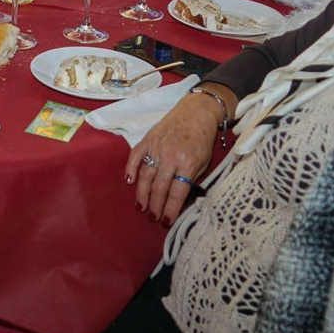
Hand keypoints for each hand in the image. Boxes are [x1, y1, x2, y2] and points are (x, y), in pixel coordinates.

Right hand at [125, 91, 227, 223]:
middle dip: (155, 206)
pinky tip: (129, 182)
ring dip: (142, 194)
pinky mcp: (148, 139)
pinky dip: (130, 169)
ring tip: (141, 207)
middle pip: (159, 187)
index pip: (177, 192)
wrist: (197, 111)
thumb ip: (192, 180)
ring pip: (146, 175)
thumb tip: (181, 201)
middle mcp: (171, 156)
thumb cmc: (202, 139)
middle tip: (153, 217)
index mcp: (189, 163)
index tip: (166, 221)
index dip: (171, 209)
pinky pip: (136, 156)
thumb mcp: (205, 162)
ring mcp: (157, 147)